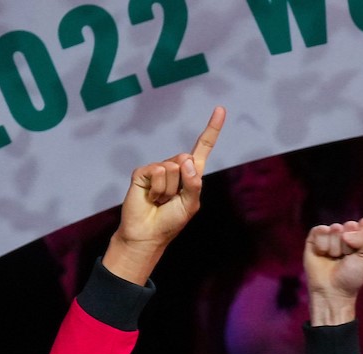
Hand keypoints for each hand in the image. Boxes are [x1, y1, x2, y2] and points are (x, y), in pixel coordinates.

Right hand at [104, 107, 224, 284]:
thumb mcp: (190, 204)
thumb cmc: (171, 221)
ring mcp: (157, 169)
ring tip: (160, 201)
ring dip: (169, 190)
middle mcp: (174, 167)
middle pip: (186, 159)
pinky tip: (150, 197)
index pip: (202, 147)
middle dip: (182, 183)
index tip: (220, 109)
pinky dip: (157, 188)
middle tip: (171, 200)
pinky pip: (157, 171)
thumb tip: (186, 160)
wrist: (147, 234)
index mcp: (190, 174)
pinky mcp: (142, 172)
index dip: (212, 129)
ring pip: (172, 167)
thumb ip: (194, 183)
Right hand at [304, 219, 362, 323]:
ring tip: (334, 258)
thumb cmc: (352, 276)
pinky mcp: (315, 238)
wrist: (331, 291)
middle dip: (349, 244)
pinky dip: (322, 245)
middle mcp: (348, 235)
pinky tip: (323, 254)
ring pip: (335, 228)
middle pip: (351, 225)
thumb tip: (346, 230)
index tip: (361, 249)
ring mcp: (331, 235)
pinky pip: (320, 231)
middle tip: (346, 257)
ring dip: (335, 248)